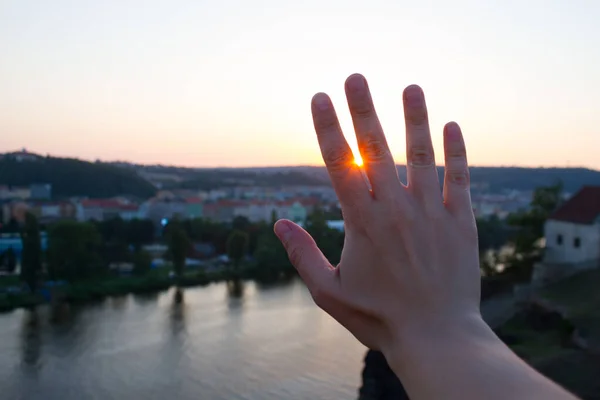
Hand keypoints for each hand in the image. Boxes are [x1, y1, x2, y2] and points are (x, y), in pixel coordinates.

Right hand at [274, 73, 480, 352]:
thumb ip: (302, 254)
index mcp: (362, 222)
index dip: (327, 127)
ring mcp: (431, 212)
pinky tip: (452, 125)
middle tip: (355, 76)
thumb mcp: (328, 292)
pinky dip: (456, 151)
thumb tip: (278, 222)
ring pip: (422, 155)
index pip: (340, 163)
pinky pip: (459, 178)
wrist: (437, 338)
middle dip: (363, 109)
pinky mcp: (461, 222)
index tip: (319, 97)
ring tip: (411, 87)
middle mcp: (396, 208)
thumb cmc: (378, 319)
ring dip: (415, 118)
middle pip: (376, 148)